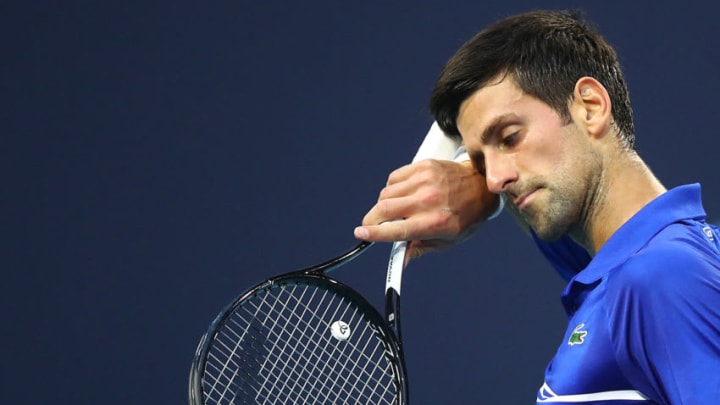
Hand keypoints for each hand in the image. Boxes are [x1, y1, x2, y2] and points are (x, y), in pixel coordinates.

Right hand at [354, 159, 499, 259]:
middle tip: (370, 225)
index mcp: (434, 223)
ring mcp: (425, 180)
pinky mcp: (423, 167)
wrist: (481, 187)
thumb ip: (419, 249)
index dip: (374, 233)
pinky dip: (393, 188)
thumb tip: (400, 262)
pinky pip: (394, 178)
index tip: (360, 234)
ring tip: (397, 209)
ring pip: (386, 193)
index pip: (396, 230)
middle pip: (384, 209)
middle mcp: (428, 200)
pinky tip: (403, 194)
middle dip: (371, 219)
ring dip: (384, 204)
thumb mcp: (446, 240)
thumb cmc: (466, 217)